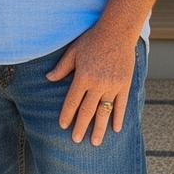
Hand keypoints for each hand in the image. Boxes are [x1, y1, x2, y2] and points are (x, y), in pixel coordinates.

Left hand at [46, 24, 137, 145]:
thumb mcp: (73, 51)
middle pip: (87, 110)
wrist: (118, 31)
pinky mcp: (125, 84)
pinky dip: (118, 117)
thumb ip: (62, 68)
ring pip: (105, 111)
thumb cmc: (92, 40)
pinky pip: (121, 105)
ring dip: (100, 128)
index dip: (67, 115)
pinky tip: (115, 129)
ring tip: (95, 142)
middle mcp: (98, 84)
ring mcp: (113, 85)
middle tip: (76, 140)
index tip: (63, 126)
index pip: (72, 101)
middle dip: (81, 127)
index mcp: (83, 76)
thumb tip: (48, 79)